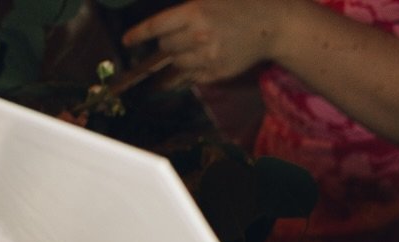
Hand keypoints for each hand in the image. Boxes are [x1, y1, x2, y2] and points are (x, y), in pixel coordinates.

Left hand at [123, 0, 292, 84]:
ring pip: (175, 64)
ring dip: (175, 59)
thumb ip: (190, 6)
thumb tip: (172, 17)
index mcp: (195, 12)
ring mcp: (206, 58)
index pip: (156, 26)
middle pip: (165, 47)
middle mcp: (197, 36)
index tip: (126, 42)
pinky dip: (186, 72)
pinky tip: (190, 66)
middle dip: (164, 43)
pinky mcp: (214, 73)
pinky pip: (189, 77)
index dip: (138, 34)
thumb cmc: (244, 2)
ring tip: (183, 52)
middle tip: (171, 39)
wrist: (273, 24)